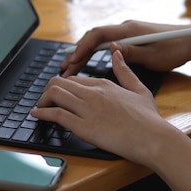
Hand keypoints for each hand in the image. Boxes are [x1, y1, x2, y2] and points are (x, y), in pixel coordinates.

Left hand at [32, 50, 167, 162]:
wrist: (153, 139)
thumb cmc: (149, 119)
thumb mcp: (139, 89)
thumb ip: (124, 70)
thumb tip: (116, 52)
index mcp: (104, 84)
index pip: (73, 79)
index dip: (62, 85)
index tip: (57, 93)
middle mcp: (93, 93)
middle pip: (59, 83)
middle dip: (48, 91)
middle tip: (45, 100)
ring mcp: (87, 109)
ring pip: (54, 94)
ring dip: (43, 100)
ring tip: (39, 107)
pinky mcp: (84, 126)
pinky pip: (56, 114)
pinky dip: (42, 113)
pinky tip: (37, 114)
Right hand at [61, 20, 190, 76]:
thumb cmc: (176, 49)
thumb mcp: (154, 56)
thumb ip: (131, 52)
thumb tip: (110, 48)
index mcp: (129, 30)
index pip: (98, 35)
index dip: (82, 47)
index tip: (71, 61)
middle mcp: (125, 28)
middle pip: (94, 37)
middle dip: (77, 53)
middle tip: (64, 69)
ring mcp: (127, 32)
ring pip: (98, 41)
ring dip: (83, 53)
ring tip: (70, 67)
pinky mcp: (131, 38)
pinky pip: (106, 43)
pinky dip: (94, 52)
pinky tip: (87, 62)